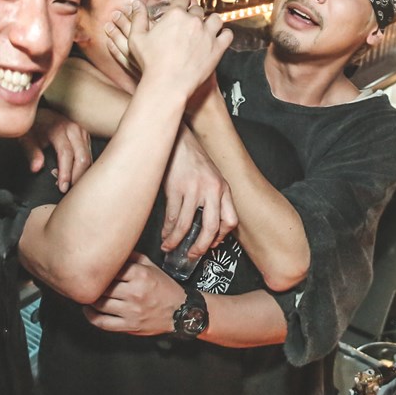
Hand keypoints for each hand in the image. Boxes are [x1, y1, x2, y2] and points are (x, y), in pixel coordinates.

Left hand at [19, 108, 91, 191]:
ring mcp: (82, 132)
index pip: (67, 154)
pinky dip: (84, 167)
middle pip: (83, 157)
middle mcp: (74, 129)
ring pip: (89, 157)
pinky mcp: (86, 136)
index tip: (62, 187)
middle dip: (77, 176)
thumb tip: (36, 168)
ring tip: (70, 183)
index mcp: (60, 129)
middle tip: (69, 190)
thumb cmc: (34, 126)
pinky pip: (90, 154)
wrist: (41, 113)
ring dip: (81, 173)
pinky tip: (74, 174)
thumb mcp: (27, 137)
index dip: (65, 173)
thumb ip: (31, 152)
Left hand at [82, 253, 187, 335]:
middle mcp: (135, 292)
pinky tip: (88, 310)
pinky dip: (91, 316)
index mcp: (140, 275)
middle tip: (86, 281)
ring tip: (86, 295)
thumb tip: (113, 249)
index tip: (92, 268)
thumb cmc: (165, 288)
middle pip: (103, 287)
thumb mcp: (152, 267)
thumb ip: (132, 257)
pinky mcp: (129, 326)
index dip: (100, 268)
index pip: (111, 269)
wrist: (181, 311)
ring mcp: (131, 311)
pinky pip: (103, 322)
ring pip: (99, 304)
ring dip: (90, 299)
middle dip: (94, 284)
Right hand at [106, 3, 232, 97]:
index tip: (180, 9)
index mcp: (175, 14)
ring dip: (211, 22)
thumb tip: (137, 3)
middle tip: (189, 25)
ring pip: (216, 19)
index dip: (180, 4)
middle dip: (194, 15)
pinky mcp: (218, 48)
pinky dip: (224, 35)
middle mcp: (194, 21)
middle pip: (198, 10)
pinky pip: (228, 35)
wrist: (167, 84)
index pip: (182, 0)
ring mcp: (208, 34)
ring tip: (206, 29)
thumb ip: (138, 18)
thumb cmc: (150, 63)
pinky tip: (218, 39)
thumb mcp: (136, 38)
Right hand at [162, 131, 237, 255]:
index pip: (230, 220)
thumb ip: (213, 198)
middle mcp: (212, 189)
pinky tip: (165, 234)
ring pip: (186, 224)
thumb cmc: (193, 159)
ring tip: (170, 247)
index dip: (221, 237)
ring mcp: (194, 188)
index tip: (212, 245)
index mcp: (223, 188)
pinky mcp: (176, 187)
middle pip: (211, 227)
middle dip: (201, 246)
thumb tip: (206, 225)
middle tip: (192, 255)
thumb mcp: (211, 177)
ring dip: (177, 240)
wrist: (178, 139)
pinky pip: (172, 215)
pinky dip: (167, 229)